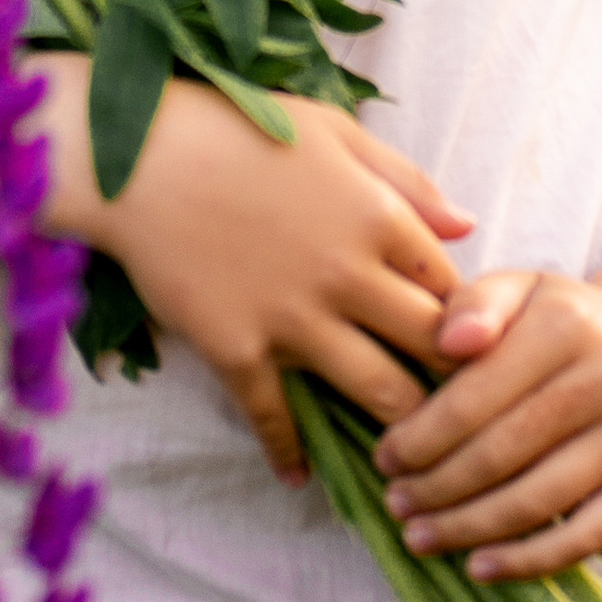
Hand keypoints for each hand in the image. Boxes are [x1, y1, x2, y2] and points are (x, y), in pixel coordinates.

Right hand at [54, 73, 470, 479]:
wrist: (135, 154)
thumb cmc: (238, 126)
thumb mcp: (334, 131)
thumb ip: (406, 181)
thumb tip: (467, 228)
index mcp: (377, 216)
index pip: (452, 287)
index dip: (466, 318)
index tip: (464, 343)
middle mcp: (348, 274)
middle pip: (431, 348)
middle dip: (455, 381)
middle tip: (464, 409)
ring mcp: (293, 317)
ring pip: (378, 391)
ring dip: (402, 427)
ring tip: (409, 450)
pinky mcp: (238, 350)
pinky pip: (275, 419)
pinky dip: (290, 454)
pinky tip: (298, 475)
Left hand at [371, 269, 601, 578]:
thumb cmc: (560, 320)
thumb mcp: (517, 289)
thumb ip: (474, 305)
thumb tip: (448, 343)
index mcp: (567, 323)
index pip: (477, 396)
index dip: (422, 436)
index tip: (384, 459)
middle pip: (505, 452)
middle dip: (439, 487)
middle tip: (396, 503)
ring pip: (541, 499)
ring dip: (471, 528)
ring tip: (421, 536)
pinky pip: (589, 535)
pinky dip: (531, 560)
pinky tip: (480, 566)